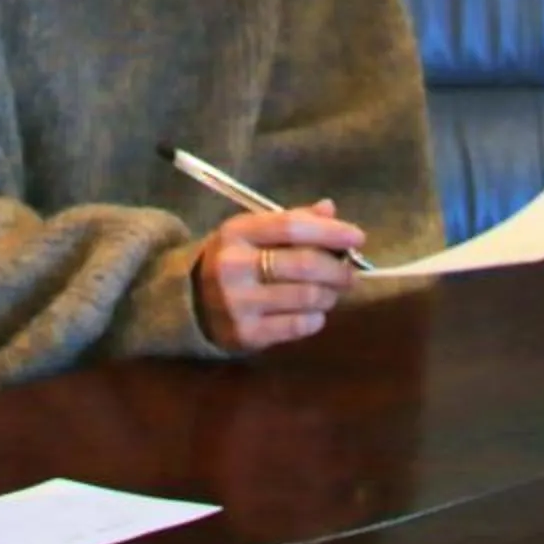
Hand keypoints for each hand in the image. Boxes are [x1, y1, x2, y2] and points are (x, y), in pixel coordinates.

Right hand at [193, 204, 368, 351]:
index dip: (331, 231)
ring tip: (330, 293)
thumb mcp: (251, 233)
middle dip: (338, 269)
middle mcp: (234, 266)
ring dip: (330, 295)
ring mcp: (238, 303)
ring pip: (307, 297)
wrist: (185, 301)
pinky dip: (316, 318)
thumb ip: (291, 221)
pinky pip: (298, 326)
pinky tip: (314, 312)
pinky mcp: (246, 334)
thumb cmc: (231, 260)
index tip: (358, 237)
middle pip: (305, 264)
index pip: (293, 227)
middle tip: (349, 274)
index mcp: (236, 232)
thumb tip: (330, 210)